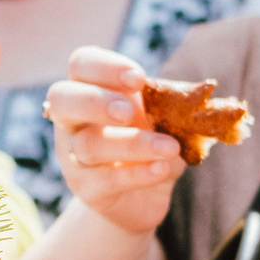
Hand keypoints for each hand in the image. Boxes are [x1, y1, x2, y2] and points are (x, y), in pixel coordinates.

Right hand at [44, 46, 182, 236]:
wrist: (143, 195)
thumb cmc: (150, 142)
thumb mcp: (161, 116)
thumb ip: (170, 102)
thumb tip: (198, 96)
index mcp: (89, 89)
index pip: (81, 64)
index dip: (105, 67)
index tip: (139, 79)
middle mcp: (71, 120)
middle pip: (62, 99)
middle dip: (97, 101)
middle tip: (130, 112)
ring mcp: (73, 156)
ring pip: (89, 145)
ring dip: (133, 144)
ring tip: (170, 148)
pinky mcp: (86, 189)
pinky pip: (105, 180)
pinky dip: (138, 173)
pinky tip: (163, 168)